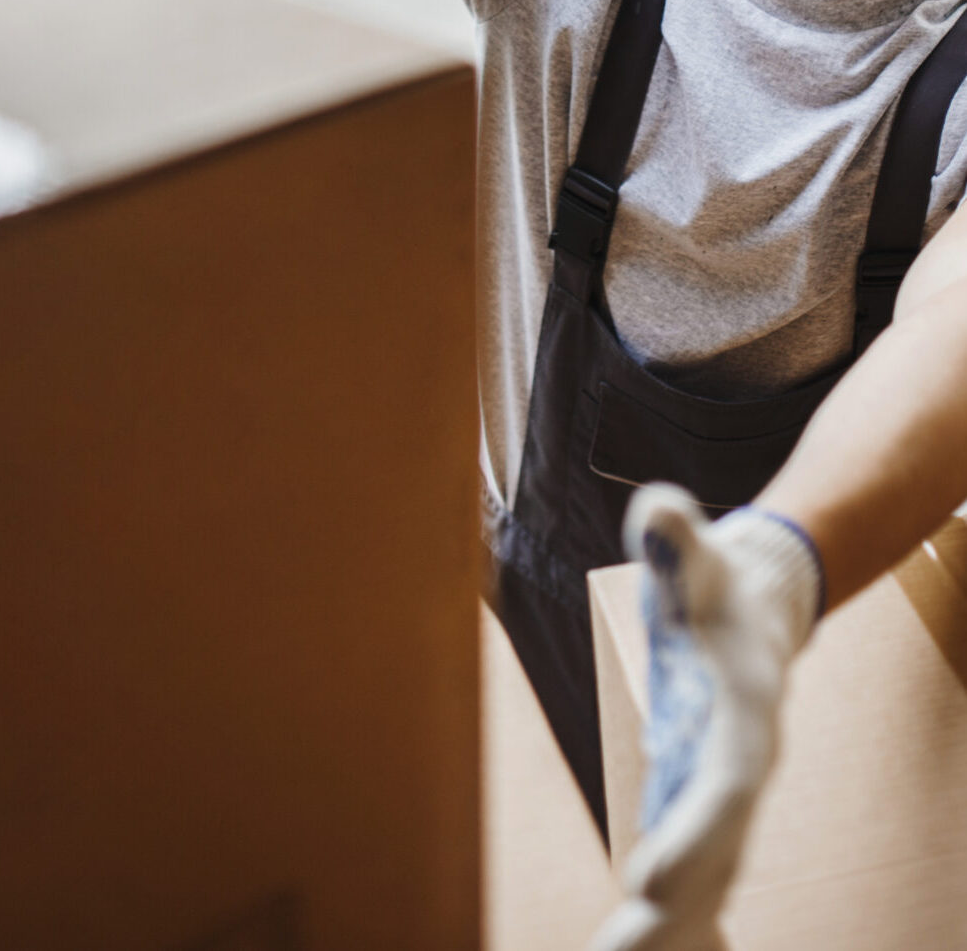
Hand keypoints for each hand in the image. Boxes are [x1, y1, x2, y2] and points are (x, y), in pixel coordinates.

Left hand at [589, 484, 822, 950]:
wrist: (763, 603)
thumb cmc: (718, 583)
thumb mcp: (696, 556)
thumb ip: (675, 535)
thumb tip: (658, 505)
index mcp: (745, 718)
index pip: (725, 787)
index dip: (695, 833)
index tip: (650, 882)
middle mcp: (742, 769)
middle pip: (716, 855)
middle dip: (675, 913)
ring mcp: (724, 793)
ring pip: (707, 880)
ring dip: (670, 931)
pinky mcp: (702, 804)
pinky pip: (693, 876)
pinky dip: (677, 921)